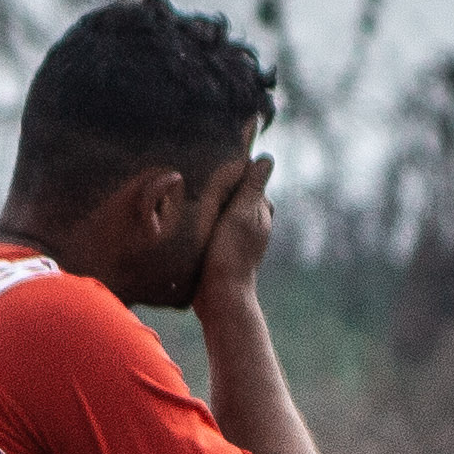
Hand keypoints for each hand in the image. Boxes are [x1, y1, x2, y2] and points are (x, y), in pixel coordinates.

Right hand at [187, 154, 280, 317]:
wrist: (219, 295)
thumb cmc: (232, 252)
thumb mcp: (242, 213)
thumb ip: (253, 187)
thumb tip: (266, 159)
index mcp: (261, 211)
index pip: (249, 179)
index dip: (233, 171)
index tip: (214, 165)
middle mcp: (251, 222)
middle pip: (234, 193)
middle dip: (220, 186)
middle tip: (198, 179)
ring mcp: (235, 236)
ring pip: (221, 208)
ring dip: (209, 202)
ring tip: (190, 195)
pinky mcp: (220, 247)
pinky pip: (212, 224)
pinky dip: (203, 217)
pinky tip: (187, 215)